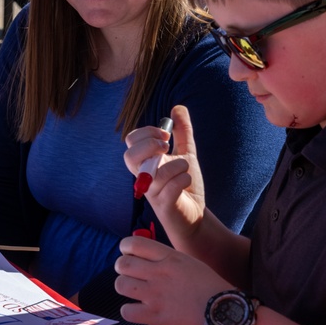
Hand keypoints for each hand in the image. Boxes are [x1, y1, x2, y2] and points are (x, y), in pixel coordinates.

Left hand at [114, 236, 228, 324]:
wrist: (224, 312)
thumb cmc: (209, 287)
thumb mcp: (189, 262)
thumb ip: (167, 259)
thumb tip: (147, 258)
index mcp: (169, 257)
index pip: (133, 243)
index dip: (125, 249)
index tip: (128, 255)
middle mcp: (159, 273)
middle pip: (122, 264)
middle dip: (122, 269)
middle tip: (130, 276)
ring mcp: (156, 295)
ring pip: (121, 285)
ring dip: (124, 288)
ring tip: (133, 293)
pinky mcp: (155, 316)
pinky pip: (126, 311)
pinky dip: (129, 312)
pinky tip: (138, 311)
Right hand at [123, 105, 205, 243]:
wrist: (196, 217)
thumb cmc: (185, 187)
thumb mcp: (186, 154)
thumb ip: (182, 132)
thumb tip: (178, 107)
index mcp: (146, 163)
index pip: (131, 142)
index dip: (146, 133)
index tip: (165, 134)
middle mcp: (144, 178)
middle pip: (130, 157)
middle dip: (150, 146)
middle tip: (167, 148)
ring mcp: (152, 193)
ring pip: (157, 172)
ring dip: (177, 165)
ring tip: (185, 171)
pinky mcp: (164, 207)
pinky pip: (171, 188)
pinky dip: (183, 180)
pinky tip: (187, 182)